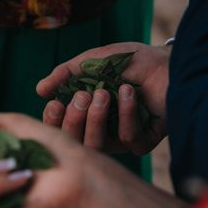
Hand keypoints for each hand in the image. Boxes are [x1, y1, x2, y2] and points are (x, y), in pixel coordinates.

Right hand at [37, 42, 170, 154]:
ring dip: (97, 120)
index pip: (60, 129)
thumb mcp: (94, 61)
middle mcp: (100, 131)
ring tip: (104, 93)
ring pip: (98, 146)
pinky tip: (130, 92)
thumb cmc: (131, 61)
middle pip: (75, 143)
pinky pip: (127, 139)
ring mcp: (120, 140)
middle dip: (75, 121)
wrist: (168, 61)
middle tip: (82, 96)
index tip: (55, 104)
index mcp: (84, 114)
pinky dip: (126, 114)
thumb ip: (66, 73)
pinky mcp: (143, 143)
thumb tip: (39, 90)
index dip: (53, 123)